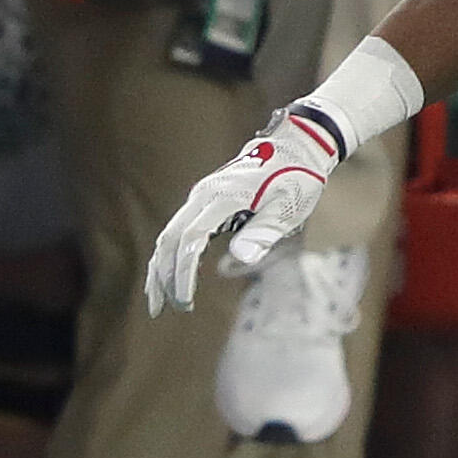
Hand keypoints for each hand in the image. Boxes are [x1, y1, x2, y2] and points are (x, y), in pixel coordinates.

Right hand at [144, 104, 346, 312]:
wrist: (298, 147)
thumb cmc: (298, 179)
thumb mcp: (289, 207)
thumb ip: (264, 230)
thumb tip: (241, 257)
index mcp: (222, 196)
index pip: (190, 240)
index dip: (182, 273)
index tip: (184, 302)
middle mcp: (204, 194)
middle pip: (170, 239)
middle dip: (163, 276)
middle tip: (166, 310)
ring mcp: (202, 196)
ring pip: (169, 235)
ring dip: (160, 268)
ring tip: (159, 303)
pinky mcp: (206, 201)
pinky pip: (179, 230)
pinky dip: (171, 256)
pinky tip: (170, 279)